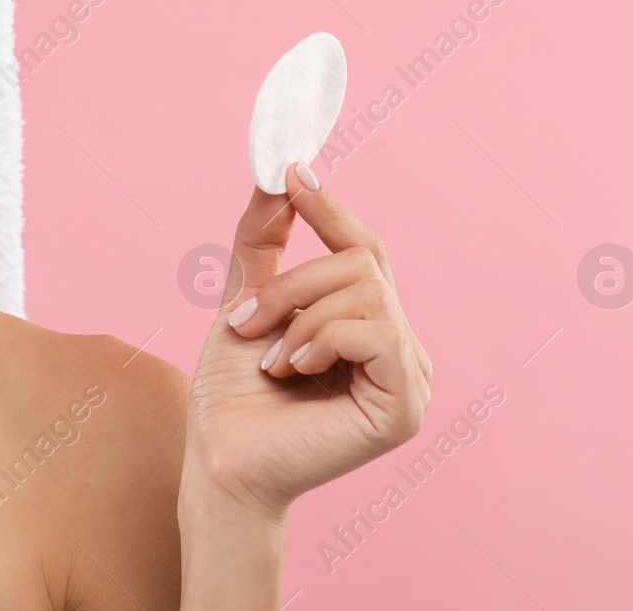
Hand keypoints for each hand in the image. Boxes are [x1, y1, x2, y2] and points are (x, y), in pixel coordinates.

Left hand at [183, 163, 430, 515]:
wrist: (221, 462)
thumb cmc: (233, 394)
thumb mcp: (245, 301)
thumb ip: (265, 242)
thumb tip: (281, 174)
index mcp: (371, 325)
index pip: (364, 250)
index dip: (332, 208)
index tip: (292, 170)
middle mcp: (402, 348)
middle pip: (362, 262)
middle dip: (293, 284)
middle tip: (246, 323)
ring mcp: (411, 377)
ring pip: (365, 291)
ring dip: (300, 317)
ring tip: (272, 360)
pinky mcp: (406, 406)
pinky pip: (375, 332)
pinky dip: (321, 341)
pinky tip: (295, 373)